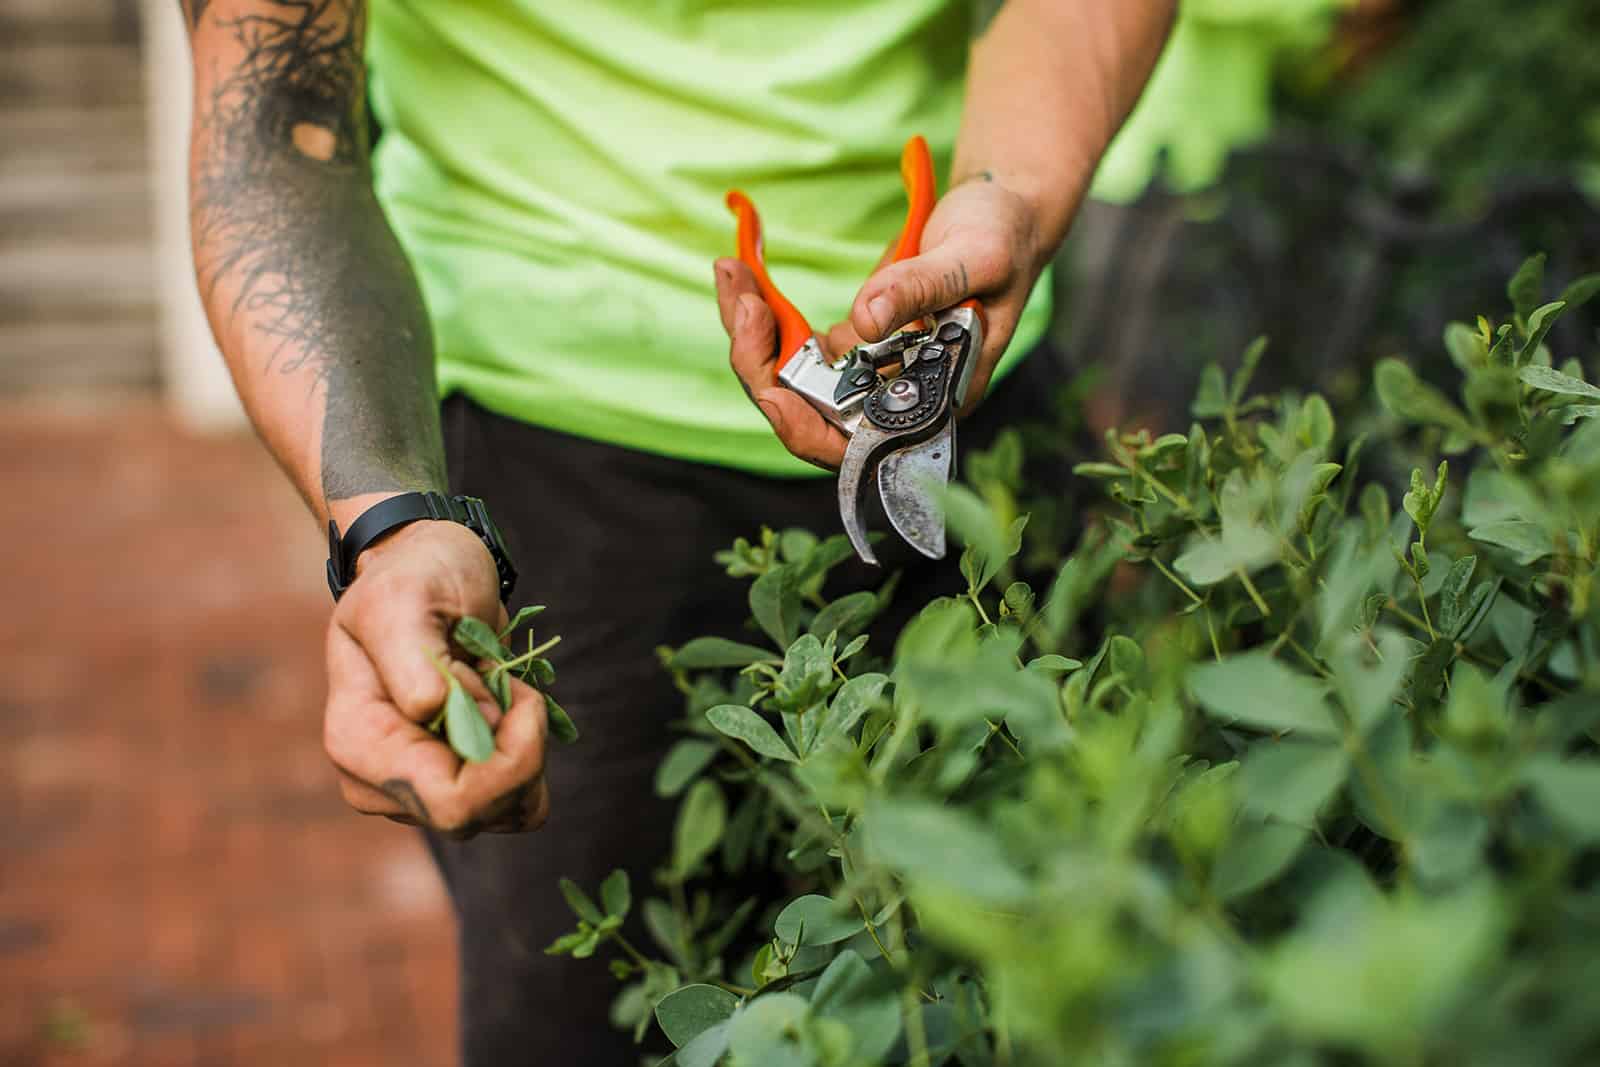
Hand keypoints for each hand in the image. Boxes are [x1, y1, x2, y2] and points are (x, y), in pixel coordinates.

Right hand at [321, 516, 549, 836]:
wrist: (428, 572)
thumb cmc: (414, 578)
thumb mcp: (406, 598)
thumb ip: (415, 659)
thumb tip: (430, 713)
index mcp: (358, 741)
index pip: (451, 800)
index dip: (506, 759)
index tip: (517, 693)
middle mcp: (379, 781)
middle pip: (479, 813)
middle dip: (520, 751)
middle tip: (512, 685)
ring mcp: (416, 791)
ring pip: (505, 813)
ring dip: (526, 750)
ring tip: (502, 690)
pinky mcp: (453, 787)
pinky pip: (516, 805)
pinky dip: (529, 758)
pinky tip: (509, 712)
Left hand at [716, 173, 1047, 468]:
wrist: (1003, 213)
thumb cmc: (1004, 238)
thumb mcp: (974, 256)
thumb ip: (922, 287)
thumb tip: (864, 320)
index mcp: (935, 399)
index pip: (857, 443)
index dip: (807, 429)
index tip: (771, 390)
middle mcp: (897, 399)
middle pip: (807, 413)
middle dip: (760, 362)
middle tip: (742, 298)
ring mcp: (871, 374)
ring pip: (790, 380)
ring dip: (751, 332)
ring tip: (731, 270)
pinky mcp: (854, 345)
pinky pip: (793, 345)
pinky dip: (764, 312)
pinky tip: (743, 270)